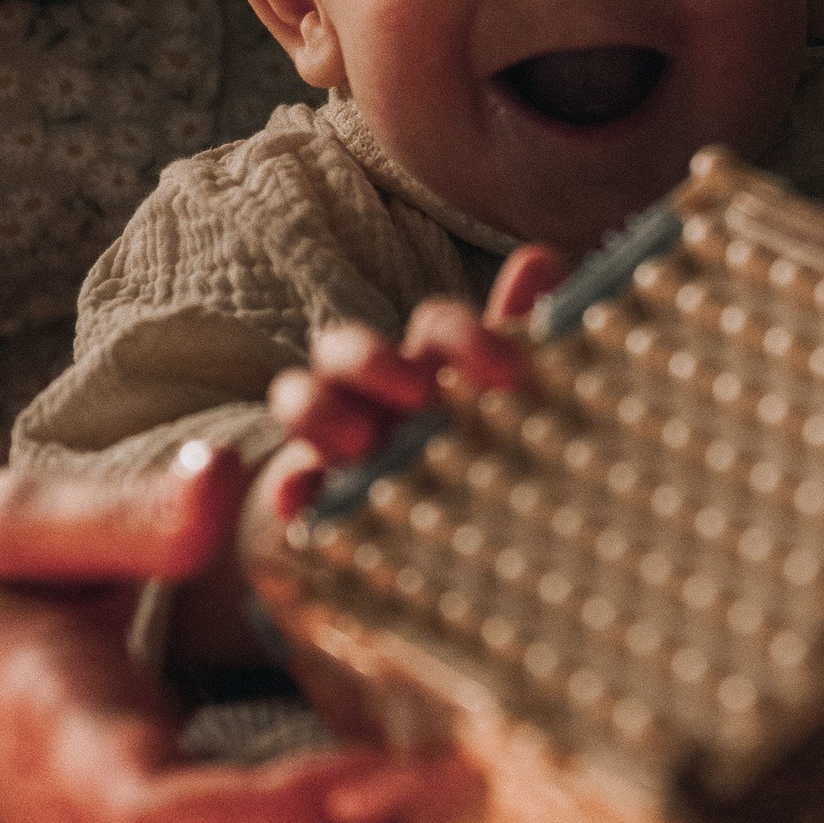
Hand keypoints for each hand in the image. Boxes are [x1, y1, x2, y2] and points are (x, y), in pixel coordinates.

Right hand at [255, 243, 567, 526]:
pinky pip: (284, 486)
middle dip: (375, 360)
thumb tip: (539, 257)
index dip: (465, 336)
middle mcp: (377, 397)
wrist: (451, 565)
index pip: (437, 329)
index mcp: (434, 370)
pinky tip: (300, 500)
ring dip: (319, 408)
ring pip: (301, 399)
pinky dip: (287, 487)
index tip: (509, 372)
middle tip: (421, 396)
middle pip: (349, 349)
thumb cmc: (487, 459)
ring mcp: (334, 445)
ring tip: (359, 443)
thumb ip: (528, 340)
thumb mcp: (513, 406)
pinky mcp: (310, 501)